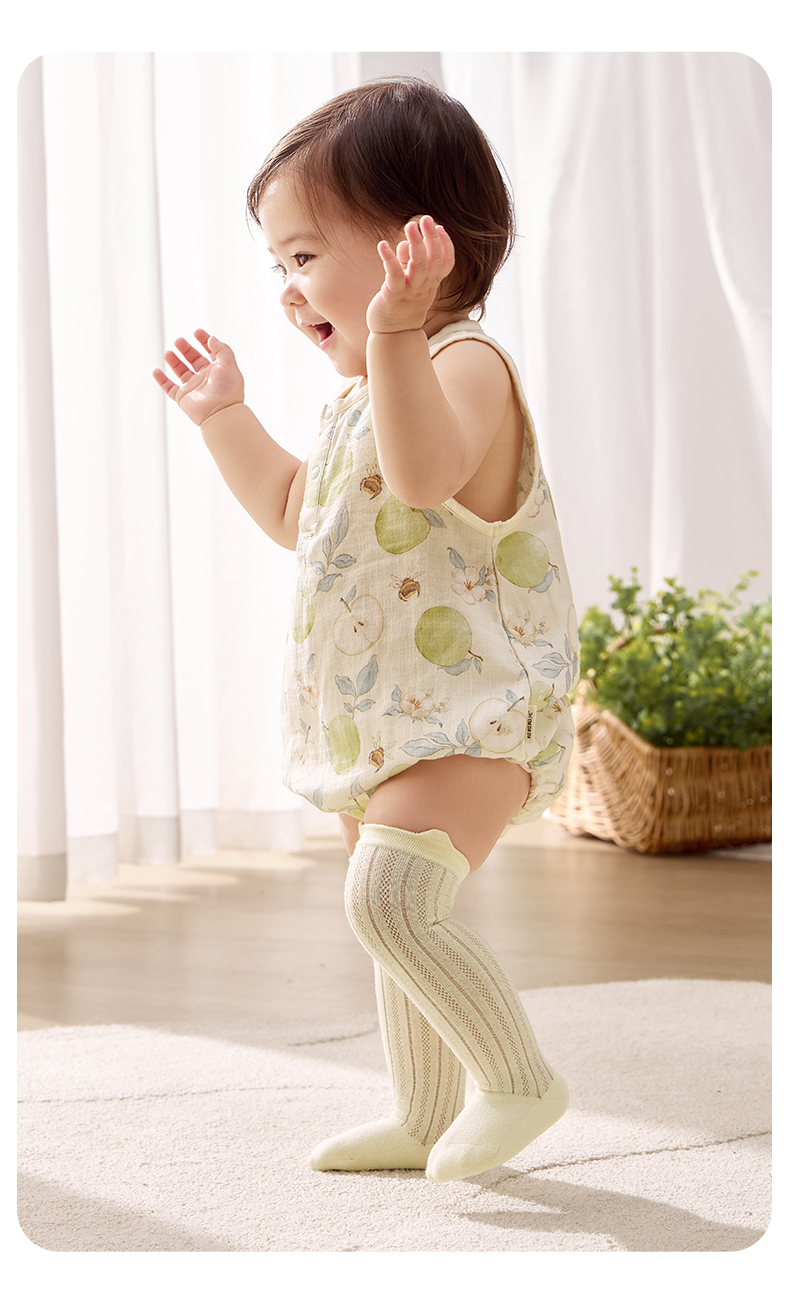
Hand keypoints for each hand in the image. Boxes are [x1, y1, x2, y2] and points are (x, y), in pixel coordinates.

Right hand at [152, 329, 244, 425]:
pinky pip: (169, 387)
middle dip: (186, 349)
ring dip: (174, 361)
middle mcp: (206, 378)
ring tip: (168, 352)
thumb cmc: (227, 390)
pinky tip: (156, 371)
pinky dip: (161, 380)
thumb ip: (221, 349)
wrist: (220, 414)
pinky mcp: (183, 398)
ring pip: (181, 371)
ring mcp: (193, 388)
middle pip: (194, 360)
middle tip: (178, 340)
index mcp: (218, 370)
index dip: (204, 341)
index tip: (196, 332)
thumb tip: (211, 338)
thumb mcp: (229, 364)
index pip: (210, 352)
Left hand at [366, 216, 455, 334]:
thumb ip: (408, 262)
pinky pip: (394, 274)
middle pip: (433, 260)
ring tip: (410, 225)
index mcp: (432, 283)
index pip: (447, 262)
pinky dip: (389, 258)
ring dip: (415, 244)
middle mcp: (425, 287)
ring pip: (418, 266)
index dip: (446, 245)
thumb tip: (404, 244)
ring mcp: (410, 291)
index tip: (440, 227)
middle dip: (431, 238)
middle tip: (425, 219)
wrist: (393, 334)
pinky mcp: (393, 295)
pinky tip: (383, 244)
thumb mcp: (410, 282)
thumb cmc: (401, 305)